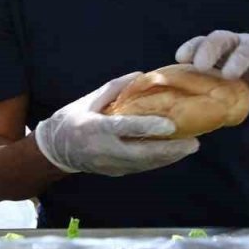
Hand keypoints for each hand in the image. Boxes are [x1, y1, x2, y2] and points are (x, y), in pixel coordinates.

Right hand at [34, 73, 199, 176]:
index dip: (148, 128)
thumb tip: (142, 76)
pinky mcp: (114, 172)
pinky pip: (141, 167)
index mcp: (93, 128)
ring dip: (169, 157)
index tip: (170, 125)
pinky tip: (174, 153)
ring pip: (144, 163)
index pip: (124, 128)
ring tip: (191, 147)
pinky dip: (159, 161)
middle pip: (141, 153)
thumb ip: (114, 89)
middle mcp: (102, 150)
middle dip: (169, 150)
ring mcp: (109, 165)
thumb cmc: (70, 119)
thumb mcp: (88, 100)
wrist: (53, 150)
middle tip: (194, 143)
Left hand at [175, 29, 248, 92]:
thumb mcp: (234, 78)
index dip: (192, 47)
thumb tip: (187, 112)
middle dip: (209, 49)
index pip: (203, 41)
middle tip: (200, 65)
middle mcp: (240, 42)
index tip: (180, 58)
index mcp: (224, 48)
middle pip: (222, 38)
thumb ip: (215, 87)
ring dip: (238, 59)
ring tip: (229, 75)